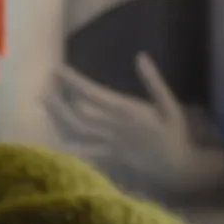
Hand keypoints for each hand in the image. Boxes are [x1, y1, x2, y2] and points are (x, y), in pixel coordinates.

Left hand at [46, 54, 217, 198]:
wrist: (179, 167)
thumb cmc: (175, 133)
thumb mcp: (170, 105)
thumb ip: (154, 81)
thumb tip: (141, 56)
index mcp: (127, 111)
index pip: (93, 93)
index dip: (73, 81)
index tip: (57, 69)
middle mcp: (114, 127)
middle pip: (79, 112)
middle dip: (59, 98)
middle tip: (44, 83)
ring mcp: (109, 143)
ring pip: (77, 130)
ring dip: (58, 116)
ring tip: (44, 101)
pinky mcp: (108, 156)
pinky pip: (83, 151)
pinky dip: (67, 143)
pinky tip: (52, 134)